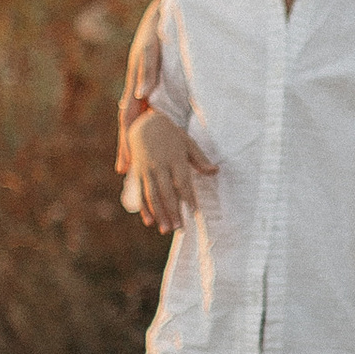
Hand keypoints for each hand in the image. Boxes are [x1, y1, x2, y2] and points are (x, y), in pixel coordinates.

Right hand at [121, 94, 212, 236]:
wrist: (145, 123)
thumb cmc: (172, 135)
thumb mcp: (188, 143)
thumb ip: (200, 159)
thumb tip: (216, 171)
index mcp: (174, 158)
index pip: (182, 182)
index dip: (188, 198)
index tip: (195, 212)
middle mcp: (160, 165)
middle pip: (166, 192)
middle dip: (173, 211)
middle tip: (180, 228)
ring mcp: (147, 170)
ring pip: (152, 195)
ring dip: (159, 214)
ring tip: (167, 230)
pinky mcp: (138, 173)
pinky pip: (140, 192)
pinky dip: (144, 208)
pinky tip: (150, 222)